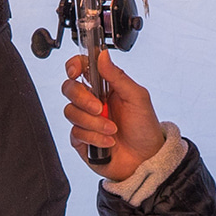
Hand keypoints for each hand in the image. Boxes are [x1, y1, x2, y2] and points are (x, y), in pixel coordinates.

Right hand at [59, 47, 164, 182]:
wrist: (145, 160)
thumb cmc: (144, 128)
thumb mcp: (137, 97)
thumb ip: (117, 76)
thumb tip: (102, 55)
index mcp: (105, 86)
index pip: (82, 68)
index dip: (74, 66)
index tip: (76, 72)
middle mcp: (92, 101)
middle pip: (69, 89)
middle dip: (83, 99)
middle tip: (100, 108)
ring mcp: (85, 120)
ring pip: (71, 112)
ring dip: (94, 123)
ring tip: (112, 130)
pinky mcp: (81, 139)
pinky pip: (75, 133)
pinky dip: (94, 137)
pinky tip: (108, 142)